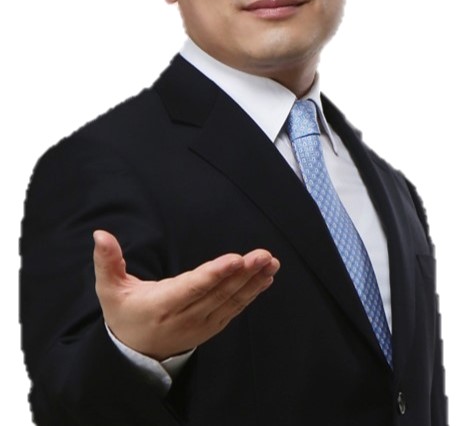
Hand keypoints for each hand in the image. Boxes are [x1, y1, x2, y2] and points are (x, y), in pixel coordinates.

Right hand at [93, 230, 279, 360]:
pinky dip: (251, 294)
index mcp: (160, 305)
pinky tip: (265, 278)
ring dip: (253, 282)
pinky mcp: (211, 327)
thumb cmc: (123, 314)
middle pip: (218, 293)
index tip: (235, 259)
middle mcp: (184, 317)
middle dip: (243, 273)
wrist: (134, 354)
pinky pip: (234, 309)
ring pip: (230, 302)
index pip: (192, 288)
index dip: (214, 274)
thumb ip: (107, 261)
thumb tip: (100, 234)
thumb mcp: (109, 289)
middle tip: (263, 255)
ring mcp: (201, 325)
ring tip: (270, 263)